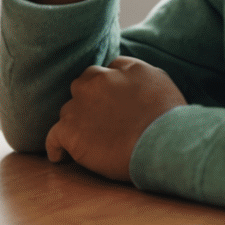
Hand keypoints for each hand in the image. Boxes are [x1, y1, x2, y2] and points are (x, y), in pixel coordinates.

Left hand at [43, 56, 187, 181]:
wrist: (165, 144)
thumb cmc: (170, 120)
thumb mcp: (160, 80)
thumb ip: (136, 73)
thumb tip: (125, 78)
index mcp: (120, 69)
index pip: (104, 72)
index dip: (106, 90)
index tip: (110, 105)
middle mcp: (96, 81)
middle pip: (83, 87)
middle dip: (89, 102)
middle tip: (100, 123)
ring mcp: (80, 105)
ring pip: (69, 111)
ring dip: (76, 124)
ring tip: (88, 143)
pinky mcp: (70, 131)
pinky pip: (54, 137)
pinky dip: (55, 147)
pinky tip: (59, 156)